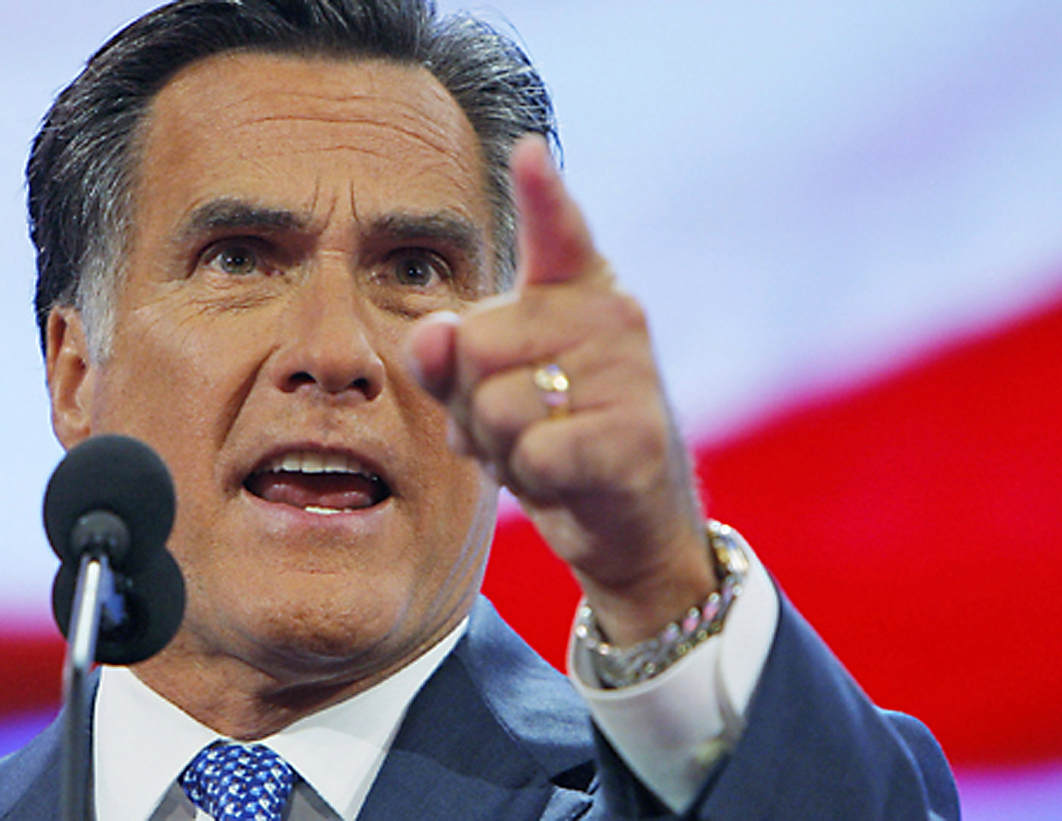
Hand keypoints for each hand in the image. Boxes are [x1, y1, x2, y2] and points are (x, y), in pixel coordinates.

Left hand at [406, 137, 715, 644]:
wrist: (622, 521)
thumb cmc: (547, 437)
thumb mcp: (484, 392)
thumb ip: (448, 358)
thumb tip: (428, 333)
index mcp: (575, 289)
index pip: (558, 230)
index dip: (542, 192)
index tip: (526, 151)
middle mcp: (612, 314)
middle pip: (475, 345)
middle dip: (472, 404)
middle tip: (517, 426)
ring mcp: (631, 372)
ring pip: (497, 406)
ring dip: (502, 449)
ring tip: (542, 451)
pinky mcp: (637, 437)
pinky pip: (535, 456)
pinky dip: (535, 482)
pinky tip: (567, 479)